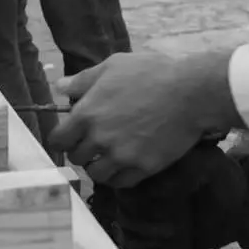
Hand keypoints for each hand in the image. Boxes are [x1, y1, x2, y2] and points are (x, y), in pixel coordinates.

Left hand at [47, 51, 237, 189]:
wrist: (190, 92)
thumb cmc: (150, 72)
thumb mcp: (112, 66)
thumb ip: (83, 80)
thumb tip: (61, 89)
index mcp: (87, 113)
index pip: (58, 140)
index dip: (62, 138)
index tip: (69, 136)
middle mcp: (99, 139)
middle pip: (76, 158)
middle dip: (81, 150)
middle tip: (92, 143)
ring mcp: (121, 156)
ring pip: (96, 173)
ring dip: (98, 166)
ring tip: (107, 155)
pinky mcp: (143, 168)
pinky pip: (120, 182)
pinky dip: (118, 176)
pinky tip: (123, 164)